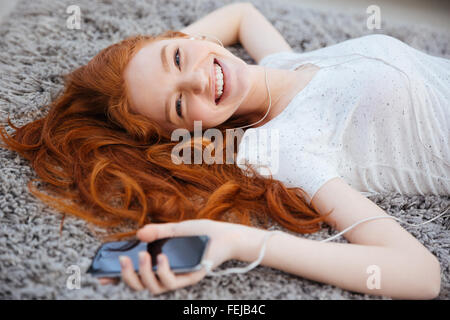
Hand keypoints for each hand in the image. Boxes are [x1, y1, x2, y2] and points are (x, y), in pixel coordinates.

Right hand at [98, 219, 243, 294]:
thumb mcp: (174, 229)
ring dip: (145, 274)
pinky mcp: (191, 277)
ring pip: (154, 288)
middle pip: (140, 286)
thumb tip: (138, 234)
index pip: (135, 274)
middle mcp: (167, 273)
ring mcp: (178, 277)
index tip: (100, 275)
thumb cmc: (200, 233)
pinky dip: (164, 272)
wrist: (224, 234)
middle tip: (123, 262)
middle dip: (127, 277)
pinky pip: (173, 282)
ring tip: (143, 257)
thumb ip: (156, 231)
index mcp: (159, 263)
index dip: (116, 277)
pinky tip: (162, 258)